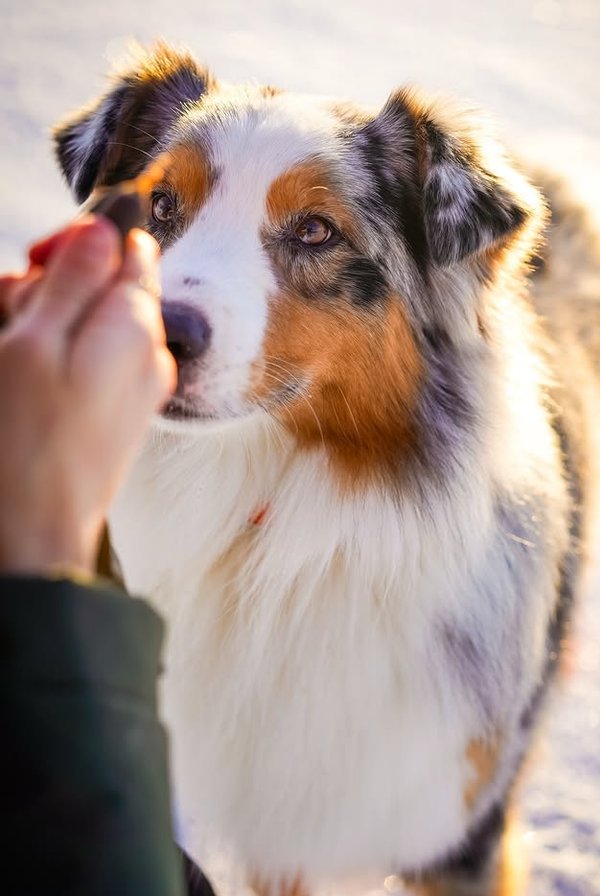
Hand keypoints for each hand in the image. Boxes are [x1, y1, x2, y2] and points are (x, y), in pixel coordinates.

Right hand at [0, 217, 175, 576]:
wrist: (35, 529)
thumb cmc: (24, 439)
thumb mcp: (34, 340)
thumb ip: (74, 278)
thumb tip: (107, 226)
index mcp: (135, 324)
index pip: (130, 248)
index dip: (78, 245)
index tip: (38, 265)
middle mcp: (149, 351)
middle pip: (104, 286)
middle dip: (50, 291)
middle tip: (12, 320)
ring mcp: (137, 384)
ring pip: (89, 325)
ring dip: (43, 327)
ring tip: (12, 360)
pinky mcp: (119, 412)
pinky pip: (90, 363)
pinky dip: (55, 360)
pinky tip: (25, 384)